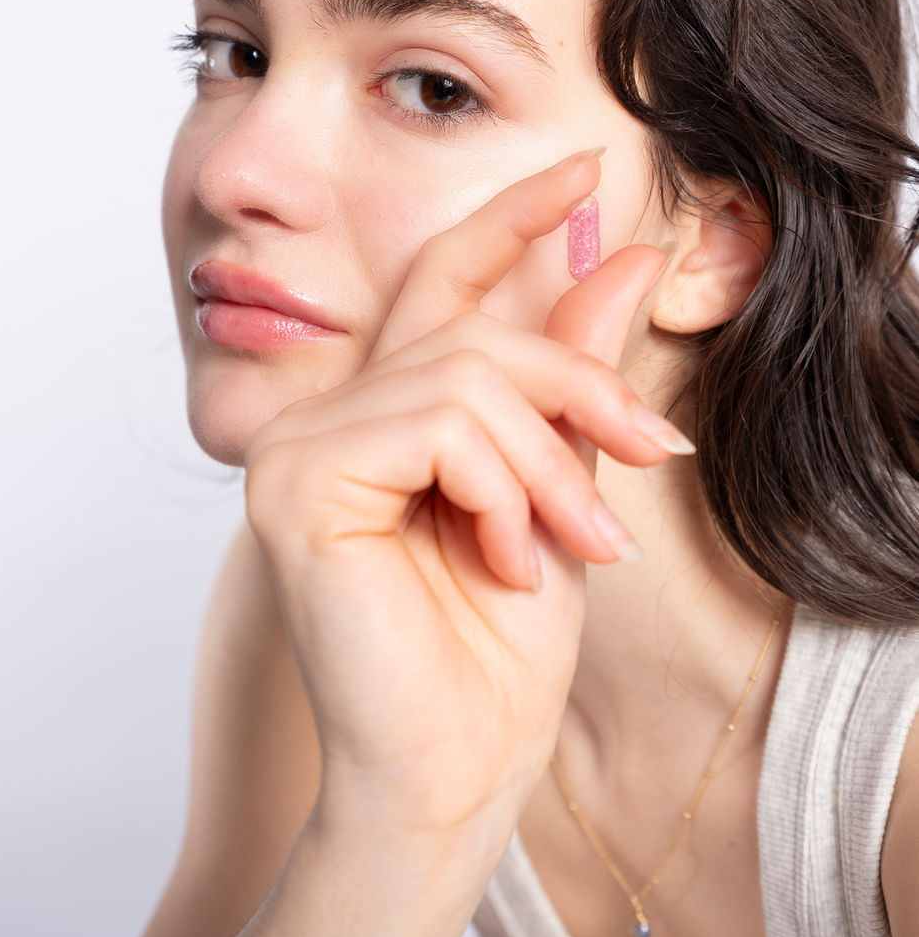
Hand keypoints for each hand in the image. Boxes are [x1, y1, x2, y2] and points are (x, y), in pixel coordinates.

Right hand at [244, 150, 682, 852]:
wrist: (455, 767)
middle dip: (577, 389)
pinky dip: (499, 488)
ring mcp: (296, 447)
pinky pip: (434, 424)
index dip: (508, 218)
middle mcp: (324, 416)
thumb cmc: (498, 645)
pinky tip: (504, 557)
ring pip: (462, 375)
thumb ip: (571, 373)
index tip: (584, 169)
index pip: (438, 280)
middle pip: (472, 331)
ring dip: (547, 462)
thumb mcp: (559, 484)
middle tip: (642, 458)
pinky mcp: (294, 483)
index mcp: (381, 413)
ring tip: (570, 543)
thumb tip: (623, 257)